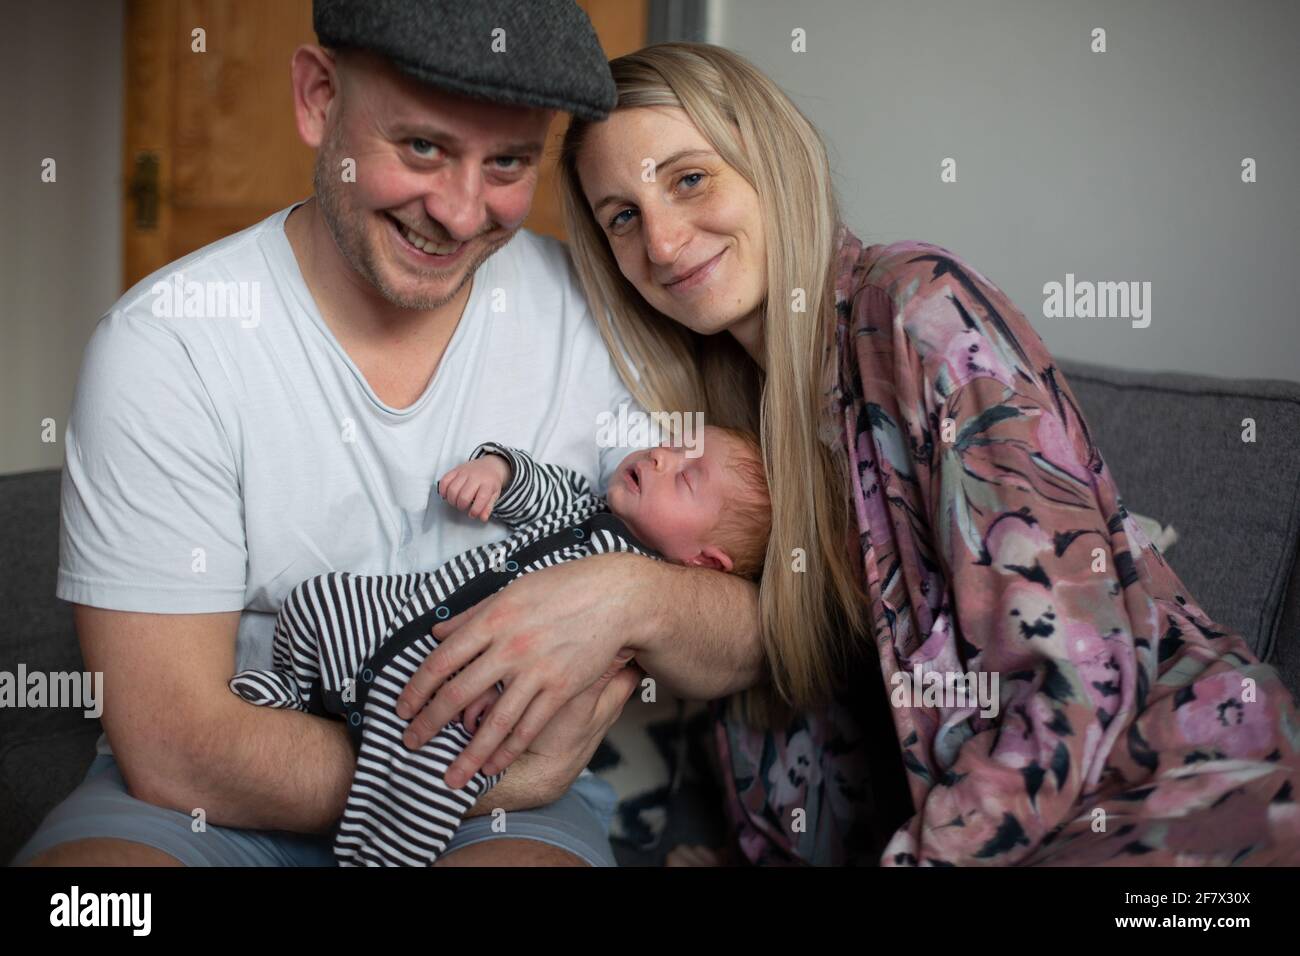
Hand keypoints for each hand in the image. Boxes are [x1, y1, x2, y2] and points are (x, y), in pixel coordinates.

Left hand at [395, 554, 647, 788]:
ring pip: (494, 721)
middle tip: (410, 744)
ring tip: (449, 776)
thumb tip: (436, 631)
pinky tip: (492, 765)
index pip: (441, 660)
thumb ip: (472, 614)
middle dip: (430, 724)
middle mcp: (510, 647)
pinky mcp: (561, 689)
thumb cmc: (563, 587)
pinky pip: (529, 727)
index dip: (417, 688)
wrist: (615, 597)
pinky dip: (508, 750)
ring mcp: (536, 671)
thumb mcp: (512, 590)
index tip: (402, 708)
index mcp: (492, 619)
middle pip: (459, 693)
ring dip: (468, 754)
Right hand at [438, 454, 509, 521]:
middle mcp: (475, 477)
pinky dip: (443, 490)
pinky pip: (444, 480)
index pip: (481, 499)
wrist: (489, 465)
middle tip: (463, 507)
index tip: (472, 514)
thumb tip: (482, 518)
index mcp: (488, 484)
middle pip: (463, 496)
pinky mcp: (455, 469)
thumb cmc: (491, 482)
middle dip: (461, 506)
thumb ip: (488, 507)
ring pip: (452, 489)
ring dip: (452, 500)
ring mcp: (464, 472)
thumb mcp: (494, 495)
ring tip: (455, 502)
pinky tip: (446, 495)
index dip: (475, 511)